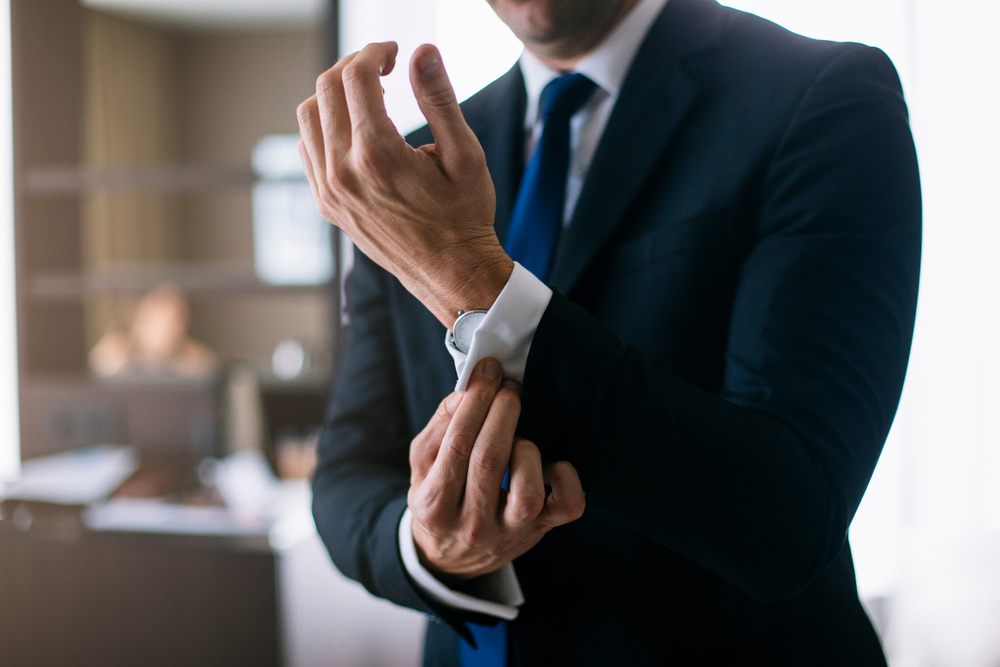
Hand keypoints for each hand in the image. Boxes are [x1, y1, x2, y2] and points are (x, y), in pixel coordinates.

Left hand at [296, 41, 513, 328]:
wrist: (451, 273)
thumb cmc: (464, 216)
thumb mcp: (464, 154)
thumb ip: (439, 98)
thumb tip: (422, 51)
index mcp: (378, 155)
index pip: (356, 77)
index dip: (375, 52)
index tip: (396, 53)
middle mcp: (344, 172)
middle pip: (326, 88)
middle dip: (354, 65)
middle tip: (383, 67)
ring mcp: (330, 191)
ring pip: (309, 116)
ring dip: (334, 94)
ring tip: (368, 95)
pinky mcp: (327, 204)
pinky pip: (308, 149)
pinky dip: (324, 126)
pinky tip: (355, 130)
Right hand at [407, 357, 585, 580]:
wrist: (452, 557)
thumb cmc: (439, 497)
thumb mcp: (423, 465)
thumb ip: (440, 426)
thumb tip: (467, 391)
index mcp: (434, 504)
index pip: (457, 444)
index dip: (475, 401)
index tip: (487, 370)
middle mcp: (471, 524)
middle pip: (490, 460)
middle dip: (502, 412)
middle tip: (509, 387)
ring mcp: (510, 532)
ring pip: (527, 491)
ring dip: (526, 451)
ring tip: (520, 438)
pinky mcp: (540, 532)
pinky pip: (567, 506)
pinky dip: (566, 477)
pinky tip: (551, 464)